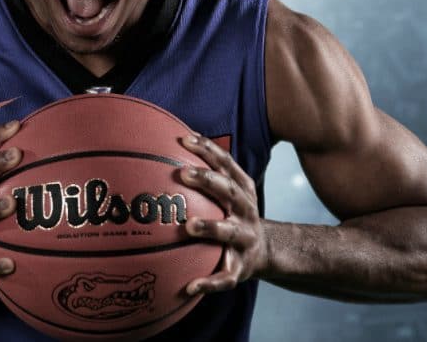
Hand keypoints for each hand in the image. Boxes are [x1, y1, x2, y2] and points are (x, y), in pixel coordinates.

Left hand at [178, 134, 268, 294]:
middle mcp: (245, 211)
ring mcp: (245, 240)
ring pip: (229, 233)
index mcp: (241, 189)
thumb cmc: (232, 214)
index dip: (207, 150)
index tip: (184, 140)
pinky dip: (208, 283)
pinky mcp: (240, 268)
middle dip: (208, 181)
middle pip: (229, 192)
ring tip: (189, 227)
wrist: (265, 251)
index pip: (226, 164)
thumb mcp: (227, 191)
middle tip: (183, 173)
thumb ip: (204, 171)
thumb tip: (162, 144)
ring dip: (211, 228)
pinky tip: (189, 287)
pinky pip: (224, 277)